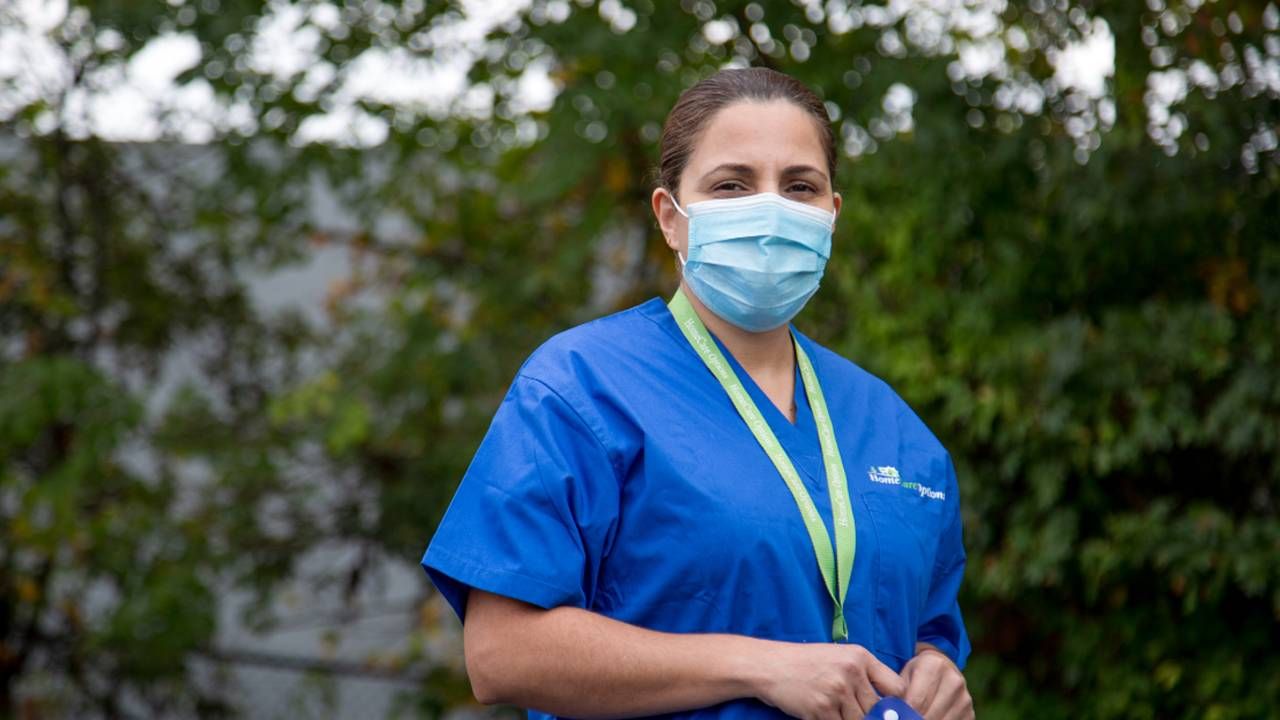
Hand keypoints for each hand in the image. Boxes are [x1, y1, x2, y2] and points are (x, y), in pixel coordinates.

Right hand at [752, 642, 907, 719]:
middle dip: (869, 717)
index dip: (895, 704)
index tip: (886, 710)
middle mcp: (851, 672)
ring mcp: (836, 691)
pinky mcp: (821, 709)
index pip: (895, 688)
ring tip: (835, 711)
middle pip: (877, 710)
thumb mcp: (839, 657)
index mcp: (860, 656)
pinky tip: (823, 715)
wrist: (770, 666)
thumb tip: (889, 705)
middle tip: (852, 711)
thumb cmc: (806, 662)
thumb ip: (865, 675)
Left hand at [900, 644, 972, 719]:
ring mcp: (965, 698)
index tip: (897, 716)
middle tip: (904, 718)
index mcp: (935, 665)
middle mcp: (954, 681)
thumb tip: (891, 713)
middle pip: (929, 715)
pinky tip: (928, 718)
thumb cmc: (916, 675)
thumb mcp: (903, 675)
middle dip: (914, 719)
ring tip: (915, 718)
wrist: (941, 670)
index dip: (904, 714)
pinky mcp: (970, 713)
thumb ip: (895, 691)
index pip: (917, 701)